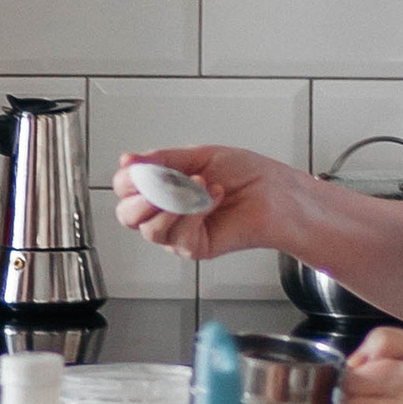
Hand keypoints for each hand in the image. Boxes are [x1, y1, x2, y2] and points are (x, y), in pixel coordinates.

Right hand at [113, 142, 299, 262]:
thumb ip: (162, 160)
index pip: (125, 189)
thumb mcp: (199, 156)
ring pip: (150, 229)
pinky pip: (177, 236)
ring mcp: (179, 233)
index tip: (137, 165)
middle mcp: (166, 213)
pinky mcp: (195, 247)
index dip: (127, 178)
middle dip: (142, 196)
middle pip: (128, 215)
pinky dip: (194, 213)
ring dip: (174, 202)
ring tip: (200, 186)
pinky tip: (213, 198)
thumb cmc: (247, 175)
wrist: (276, 193)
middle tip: (164, 182)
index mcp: (163, 188)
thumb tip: (129, 160)